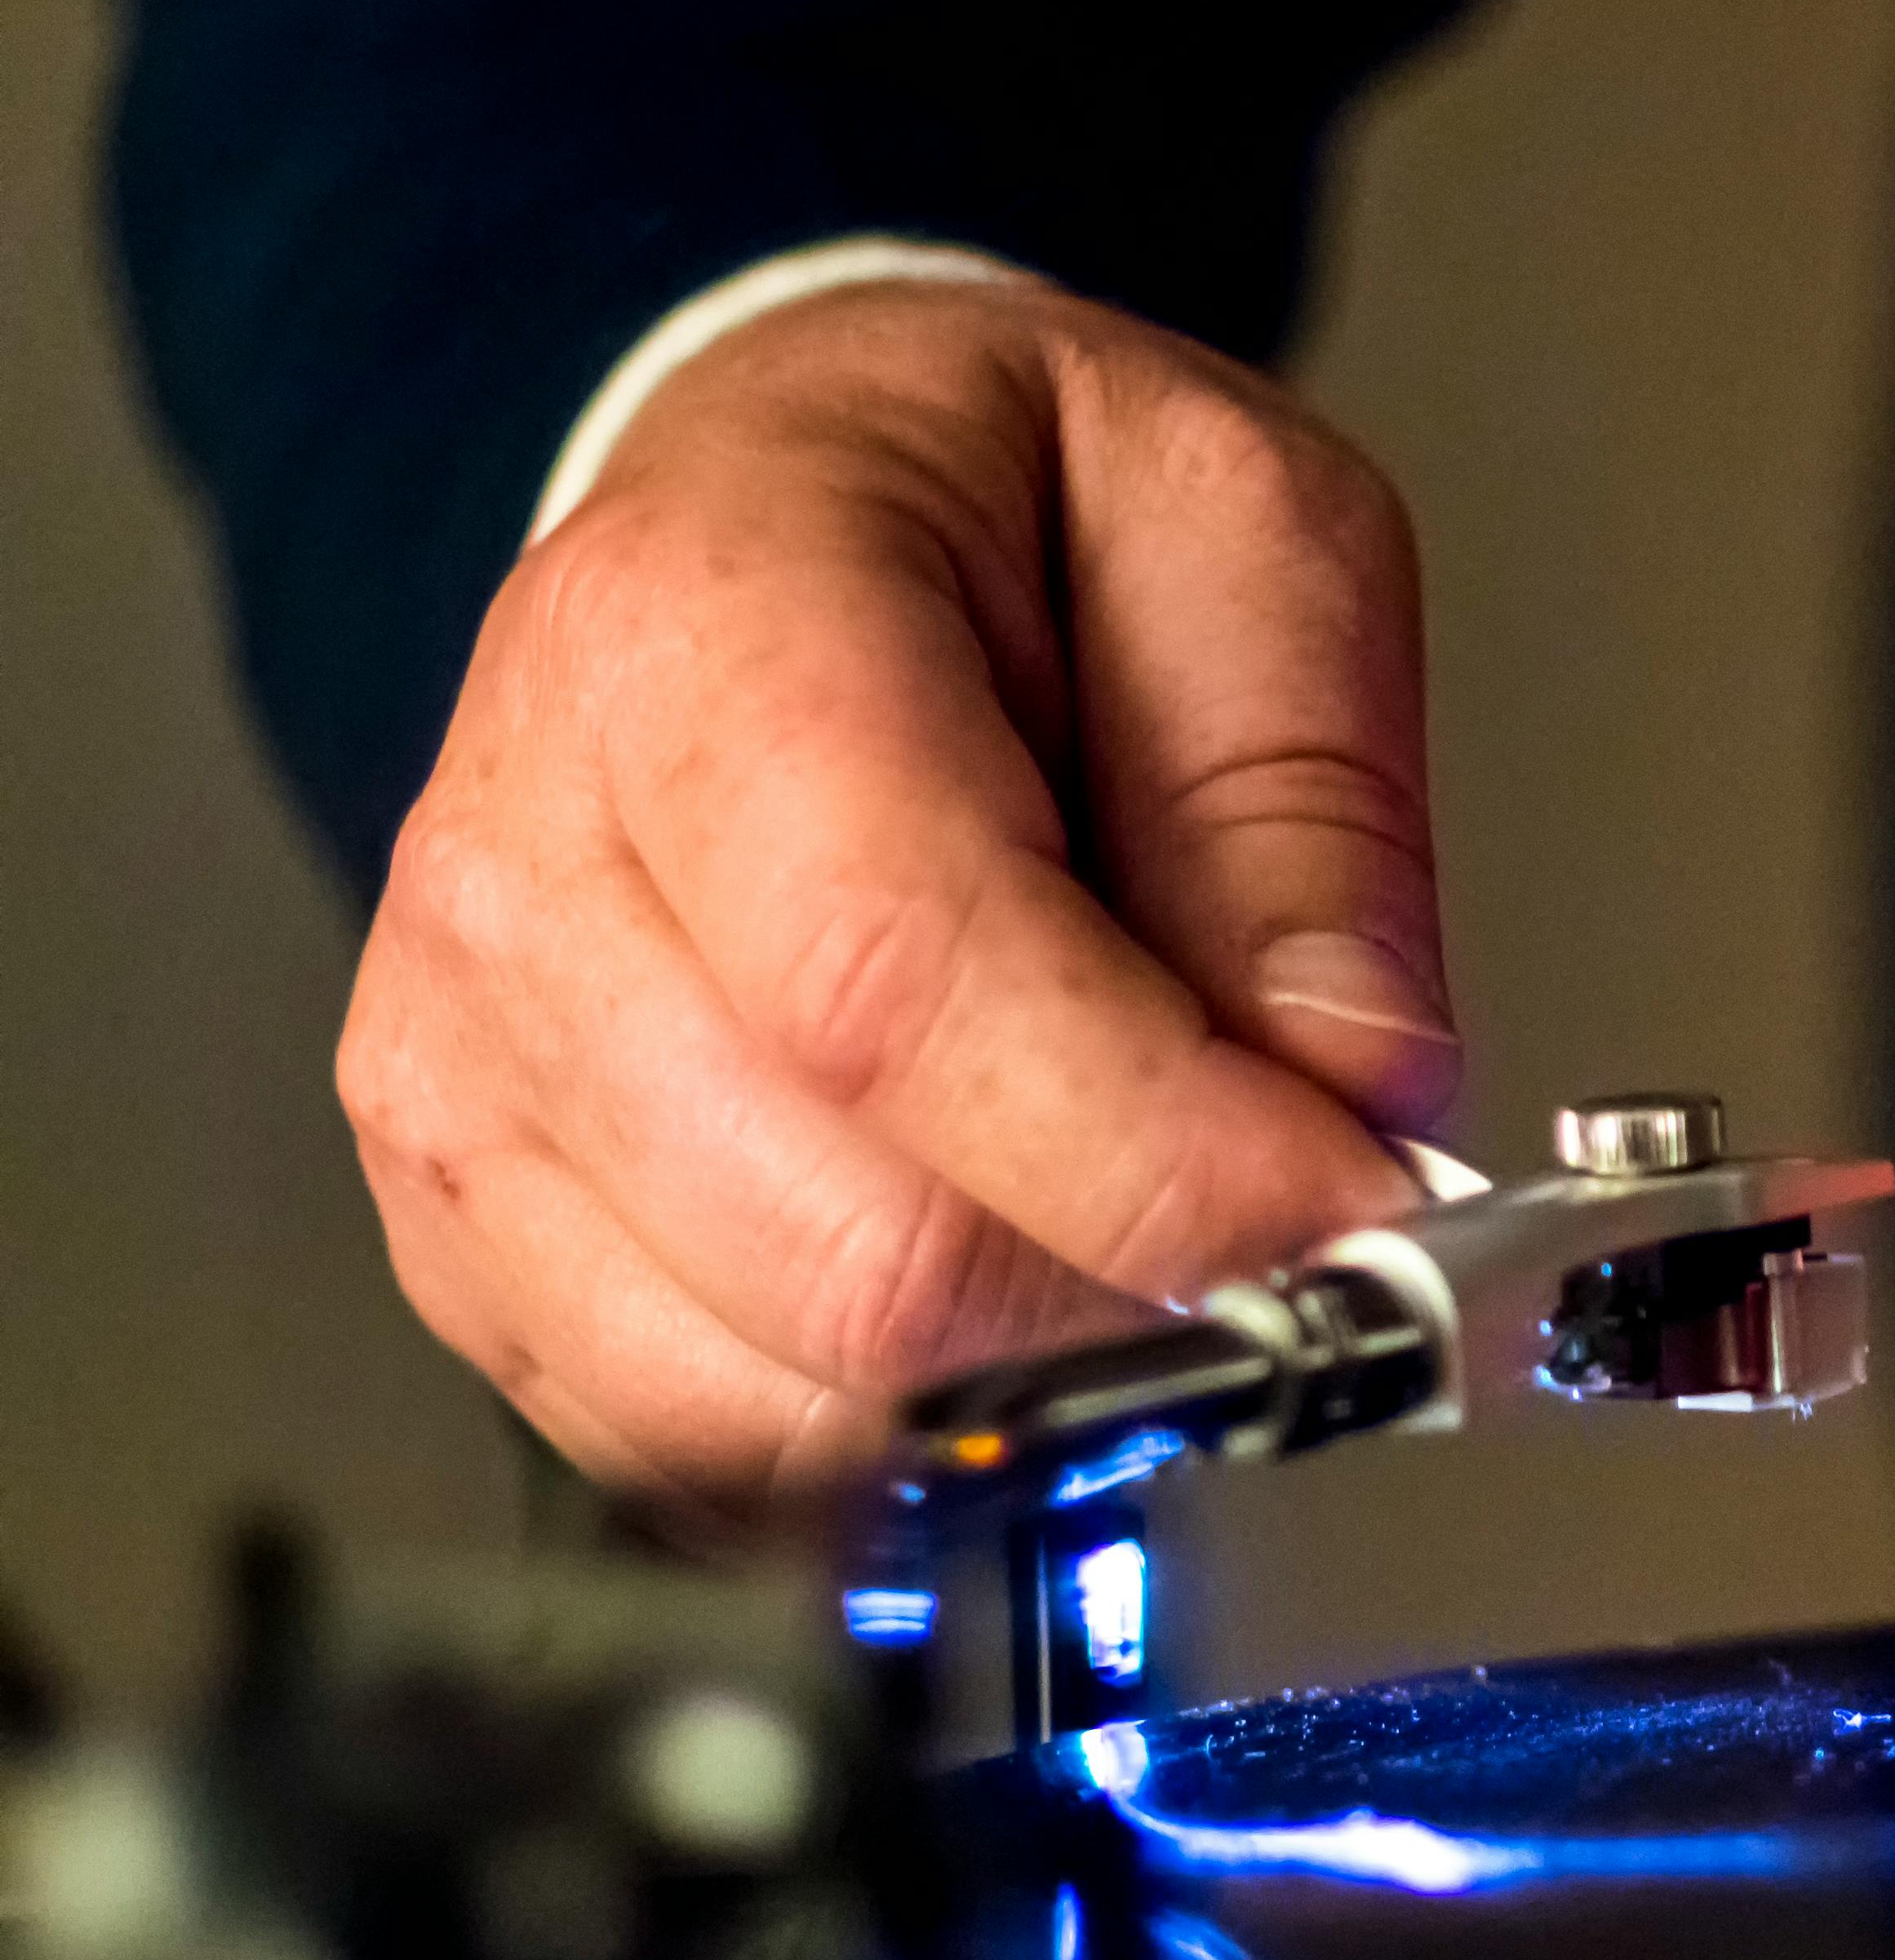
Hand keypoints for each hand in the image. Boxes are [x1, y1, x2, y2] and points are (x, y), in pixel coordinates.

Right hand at [340, 277, 1456, 1524]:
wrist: (773, 508)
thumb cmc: (992, 512)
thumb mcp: (1243, 529)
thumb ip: (1311, 818)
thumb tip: (1363, 1098)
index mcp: (703, 639)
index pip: (900, 990)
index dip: (1164, 1158)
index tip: (1362, 1211)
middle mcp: (523, 866)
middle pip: (857, 1246)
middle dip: (1145, 1298)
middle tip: (1312, 1246)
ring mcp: (465, 1069)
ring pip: (793, 1394)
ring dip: (1042, 1383)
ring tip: (1156, 1238)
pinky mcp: (469, 1224)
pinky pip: (707, 1451)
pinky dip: (912, 1439)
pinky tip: (1011, 1292)